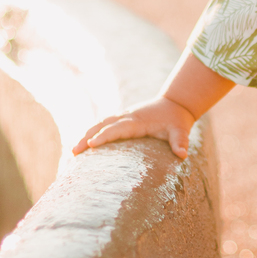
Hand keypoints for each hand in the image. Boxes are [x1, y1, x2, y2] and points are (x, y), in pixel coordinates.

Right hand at [71, 97, 195, 160]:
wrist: (176, 103)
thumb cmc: (177, 119)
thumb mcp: (181, 130)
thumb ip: (181, 141)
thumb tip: (182, 154)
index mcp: (138, 121)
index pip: (117, 129)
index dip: (104, 136)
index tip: (91, 144)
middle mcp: (127, 117)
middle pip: (103, 125)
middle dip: (87, 137)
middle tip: (74, 152)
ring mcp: (123, 117)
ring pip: (100, 124)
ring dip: (86, 135)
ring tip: (74, 152)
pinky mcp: (122, 120)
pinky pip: (103, 125)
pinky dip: (92, 132)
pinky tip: (83, 145)